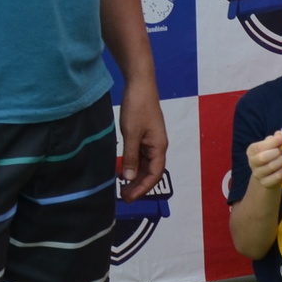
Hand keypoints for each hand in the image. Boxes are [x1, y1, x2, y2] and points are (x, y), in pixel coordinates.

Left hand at [118, 79, 167, 200]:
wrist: (140, 84)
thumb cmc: (137, 107)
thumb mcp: (131, 134)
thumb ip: (130, 157)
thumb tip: (129, 178)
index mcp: (159, 147)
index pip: (154, 175)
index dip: (143, 188)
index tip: (129, 198)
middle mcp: (157, 146)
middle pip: (150, 172)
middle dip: (138, 185)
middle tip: (123, 197)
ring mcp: (151, 140)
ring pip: (145, 164)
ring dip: (135, 176)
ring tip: (122, 187)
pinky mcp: (144, 134)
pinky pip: (140, 155)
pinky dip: (133, 164)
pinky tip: (123, 170)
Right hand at [244, 132, 281, 191]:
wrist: (268, 174)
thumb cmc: (270, 156)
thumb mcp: (271, 145)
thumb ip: (274, 139)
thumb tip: (279, 134)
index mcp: (251, 151)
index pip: (260, 146)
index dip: (273, 142)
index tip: (281, 139)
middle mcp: (252, 162)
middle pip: (263, 157)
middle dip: (276, 153)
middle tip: (280, 152)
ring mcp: (257, 174)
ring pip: (271, 167)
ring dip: (280, 161)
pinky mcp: (265, 183)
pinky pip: (277, 176)